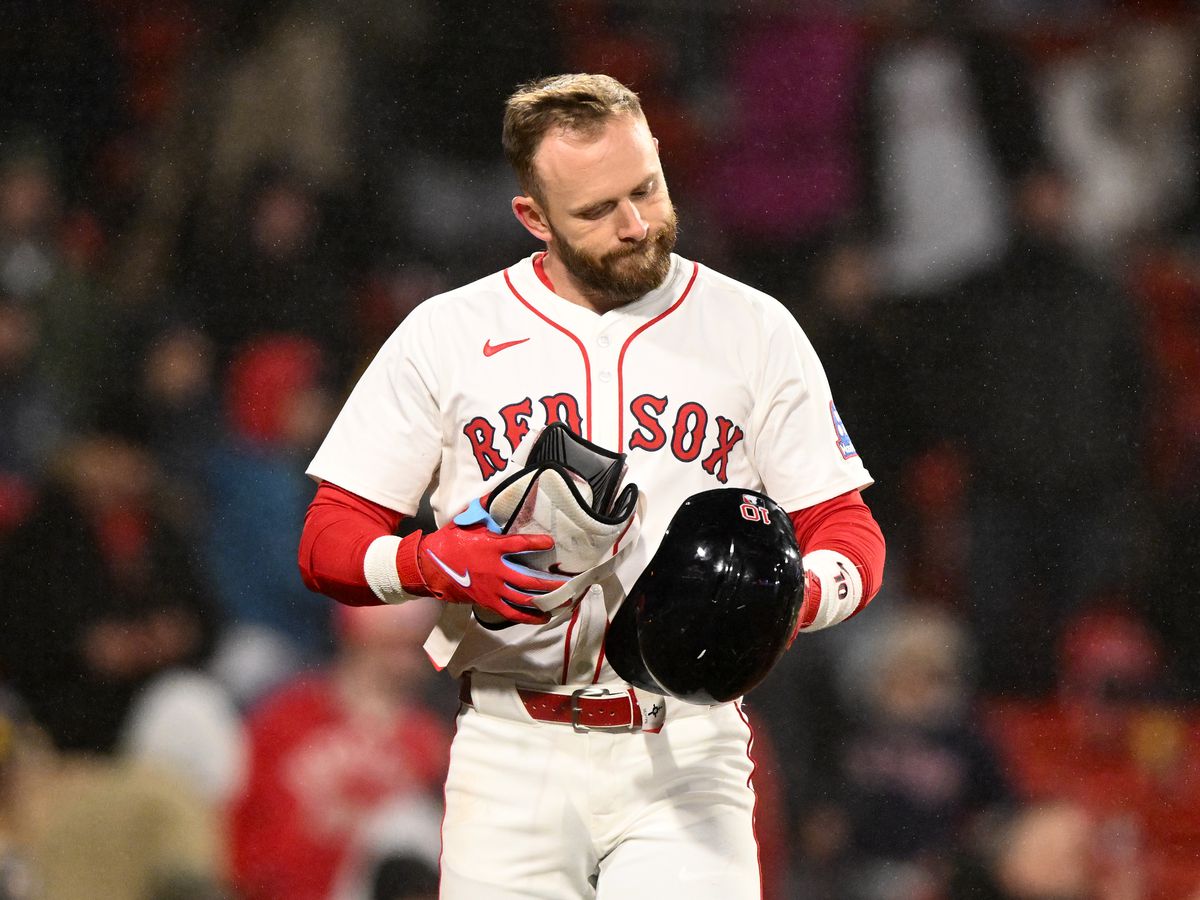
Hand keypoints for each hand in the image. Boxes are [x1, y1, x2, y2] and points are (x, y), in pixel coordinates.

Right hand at [415, 500, 568, 624]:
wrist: (429, 567)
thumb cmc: (449, 542)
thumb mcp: (465, 521)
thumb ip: (483, 508)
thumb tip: (494, 492)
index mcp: (491, 547)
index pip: (519, 545)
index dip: (536, 543)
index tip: (550, 542)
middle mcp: (495, 570)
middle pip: (529, 579)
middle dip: (551, 582)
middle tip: (570, 582)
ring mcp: (492, 589)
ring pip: (524, 597)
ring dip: (546, 599)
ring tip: (564, 599)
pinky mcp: (488, 601)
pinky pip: (512, 613)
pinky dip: (529, 617)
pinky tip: (544, 616)